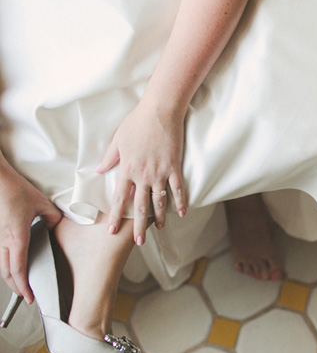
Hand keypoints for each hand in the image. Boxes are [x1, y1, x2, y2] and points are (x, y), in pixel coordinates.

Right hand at [0, 164, 61, 303]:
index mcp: (16, 236)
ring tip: (21, 285)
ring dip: (11, 278)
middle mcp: (4, 240)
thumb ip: (52, 219)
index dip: (24, 286)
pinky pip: (1, 255)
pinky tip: (14, 267)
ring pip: (1, 265)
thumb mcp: (43, 204)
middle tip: (27, 296)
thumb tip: (54, 227)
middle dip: (17, 288)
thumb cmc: (16, 190)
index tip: (30, 297)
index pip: (19, 269)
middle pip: (7, 273)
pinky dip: (7, 265)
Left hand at [96, 102, 186, 244]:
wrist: (160, 111)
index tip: (112, 231)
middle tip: (139, 242)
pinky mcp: (174, 167)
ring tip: (158, 229)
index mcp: (127, 169)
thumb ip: (109, 158)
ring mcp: (160, 173)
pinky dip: (180, 202)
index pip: (120, 198)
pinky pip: (178, 189)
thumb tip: (99, 171)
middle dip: (138, 226)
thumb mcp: (117, 140)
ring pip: (160, 201)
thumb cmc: (137, 123)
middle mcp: (143, 175)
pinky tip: (181, 213)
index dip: (116, 216)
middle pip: (140, 206)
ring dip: (159, 218)